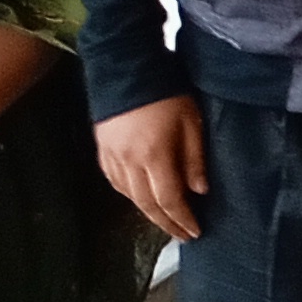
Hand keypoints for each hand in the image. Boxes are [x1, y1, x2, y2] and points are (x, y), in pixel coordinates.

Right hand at [97, 94, 206, 241]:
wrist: (126, 66)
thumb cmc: (167, 92)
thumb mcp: (191, 122)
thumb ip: (194, 159)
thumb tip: (199, 191)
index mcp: (154, 156)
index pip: (169, 200)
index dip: (182, 219)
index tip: (195, 232)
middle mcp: (129, 162)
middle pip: (146, 204)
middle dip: (166, 223)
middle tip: (182, 235)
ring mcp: (111, 156)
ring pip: (128, 195)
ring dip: (147, 211)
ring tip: (165, 219)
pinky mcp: (102, 148)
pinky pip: (114, 181)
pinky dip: (129, 194)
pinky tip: (139, 197)